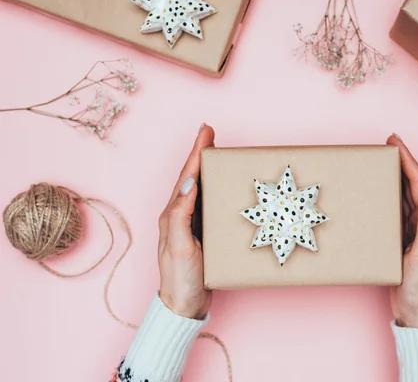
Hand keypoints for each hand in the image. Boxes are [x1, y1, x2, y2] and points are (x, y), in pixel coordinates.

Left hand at [157, 124, 214, 319]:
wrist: (184, 305)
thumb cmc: (179, 278)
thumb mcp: (178, 246)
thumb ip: (180, 215)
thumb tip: (190, 182)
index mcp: (172, 214)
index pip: (186, 176)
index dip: (196, 152)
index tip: (206, 131)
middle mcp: (180, 215)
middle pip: (192, 177)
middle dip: (201, 153)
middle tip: (211, 134)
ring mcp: (191, 224)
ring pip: (200, 188)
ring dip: (208, 168)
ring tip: (218, 152)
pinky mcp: (202, 233)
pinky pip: (209, 204)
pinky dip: (216, 189)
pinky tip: (224, 187)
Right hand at [387, 134, 417, 328]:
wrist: (417, 312)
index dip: (409, 161)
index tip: (395, 143)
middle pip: (413, 185)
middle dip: (402, 162)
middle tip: (388, 145)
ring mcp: (414, 231)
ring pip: (404, 196)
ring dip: (395, 177)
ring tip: (383, 162)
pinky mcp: (403, 240)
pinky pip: (396, 211)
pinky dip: (388, 197)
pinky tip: (379, 194)